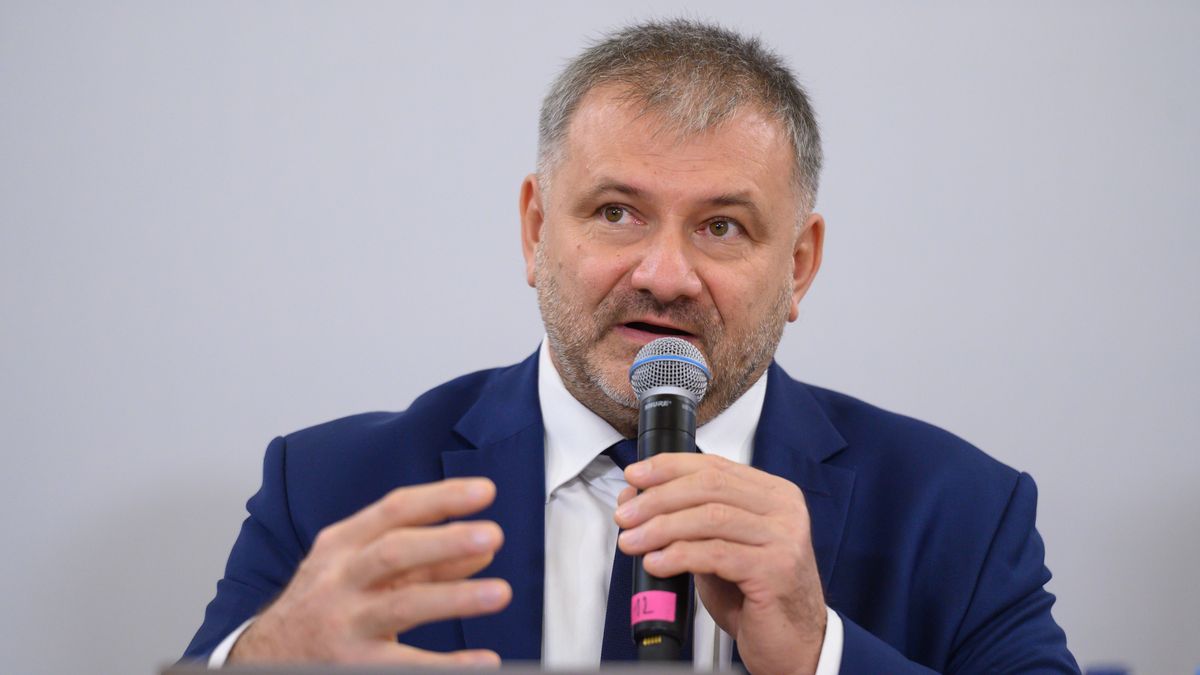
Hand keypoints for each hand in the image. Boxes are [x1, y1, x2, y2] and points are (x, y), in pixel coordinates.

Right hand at [229, 477, 510, 665]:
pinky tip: (483, 660)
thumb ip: (423, 561)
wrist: (266, 656)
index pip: (394, 510)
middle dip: (444, 541)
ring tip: (499, 592)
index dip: (440, 498)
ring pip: (401, 606)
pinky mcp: (353, 665)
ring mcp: (344, 624)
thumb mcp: (363, 570)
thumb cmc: (326, 603)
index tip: (485, 491)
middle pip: (394, 553)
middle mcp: (340, 580)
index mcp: (343, 545)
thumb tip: (483, 550)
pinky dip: (446, 664)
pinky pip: (404, 664)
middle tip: (492, 534)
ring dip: (454, 598)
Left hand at [615, 454, 825, 674]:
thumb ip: (687, 521)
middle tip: (627, 514)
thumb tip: (637, 498)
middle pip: (710, 486)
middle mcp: (783, 510)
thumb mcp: (719, 549)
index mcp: (773, 495)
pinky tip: (657, 563)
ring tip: (633, 541)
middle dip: (658, 498)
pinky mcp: (775, 569)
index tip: (635, 477)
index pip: (714, 466)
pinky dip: (679, 556)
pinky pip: (716, 553)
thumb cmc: (756, 597)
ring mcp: (783, 538)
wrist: (794, 643)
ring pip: (710, 516)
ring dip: (662, 527)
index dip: (669, 468)